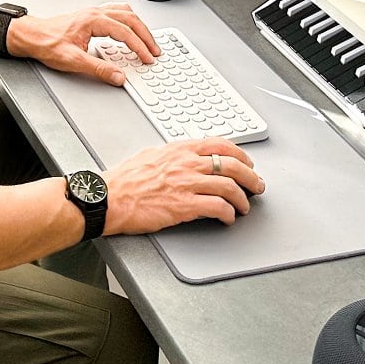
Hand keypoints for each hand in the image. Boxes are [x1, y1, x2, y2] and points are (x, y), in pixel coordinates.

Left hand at [7, 4, 160, 85]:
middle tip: (155, 50)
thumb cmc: (47, 44)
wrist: (32, 36)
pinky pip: (117, 12)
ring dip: (139, 26)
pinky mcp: (91, 16)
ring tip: (148, 40)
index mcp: (93, 20)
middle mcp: (95, 12)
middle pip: (130, 19)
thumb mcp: (73, 61)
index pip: (125, 32)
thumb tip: (118, 76)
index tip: (147, 58)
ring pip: (126, 13)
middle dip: (146, 36)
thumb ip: (99, 69)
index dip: (139, 46)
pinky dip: (129, 21)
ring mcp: (93, 12)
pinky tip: (130, 28)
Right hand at [102, 138, 263, 231]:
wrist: (108, 197)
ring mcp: (187, 184)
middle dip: (251, 177)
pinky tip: (228, 218)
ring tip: (245, 207)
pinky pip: (217, 208)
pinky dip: (228, 214)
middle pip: (232, 165)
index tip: (247, 164)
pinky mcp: (184, 206)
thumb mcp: (150, 155)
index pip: (221, 145)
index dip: (241, 155)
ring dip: (243, 199)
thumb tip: (183, 156)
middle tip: (256, 186)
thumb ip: (171, 155)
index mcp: (180, 150)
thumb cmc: (123, 180)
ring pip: (230, 187)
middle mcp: (187, 164)